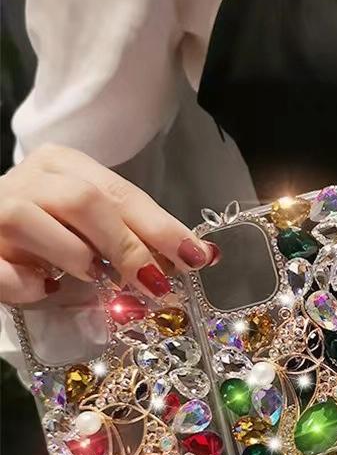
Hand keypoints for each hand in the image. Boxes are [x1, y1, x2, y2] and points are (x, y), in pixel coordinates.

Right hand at [0, 144, 218, 303]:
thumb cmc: (47, 233)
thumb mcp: (92, 225)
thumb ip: (135, 233)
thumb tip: (198, 255)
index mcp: (62, 165)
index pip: (121, 193)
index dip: (160, 226)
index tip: (195, 257)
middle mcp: (26, 179)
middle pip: (84, 201)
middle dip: (127, 246)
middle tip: (154, 283)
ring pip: (33, 221)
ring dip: (74, 257)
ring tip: (91, 276)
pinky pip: (2, 268)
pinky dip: (28, 284)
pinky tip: (44, 289)